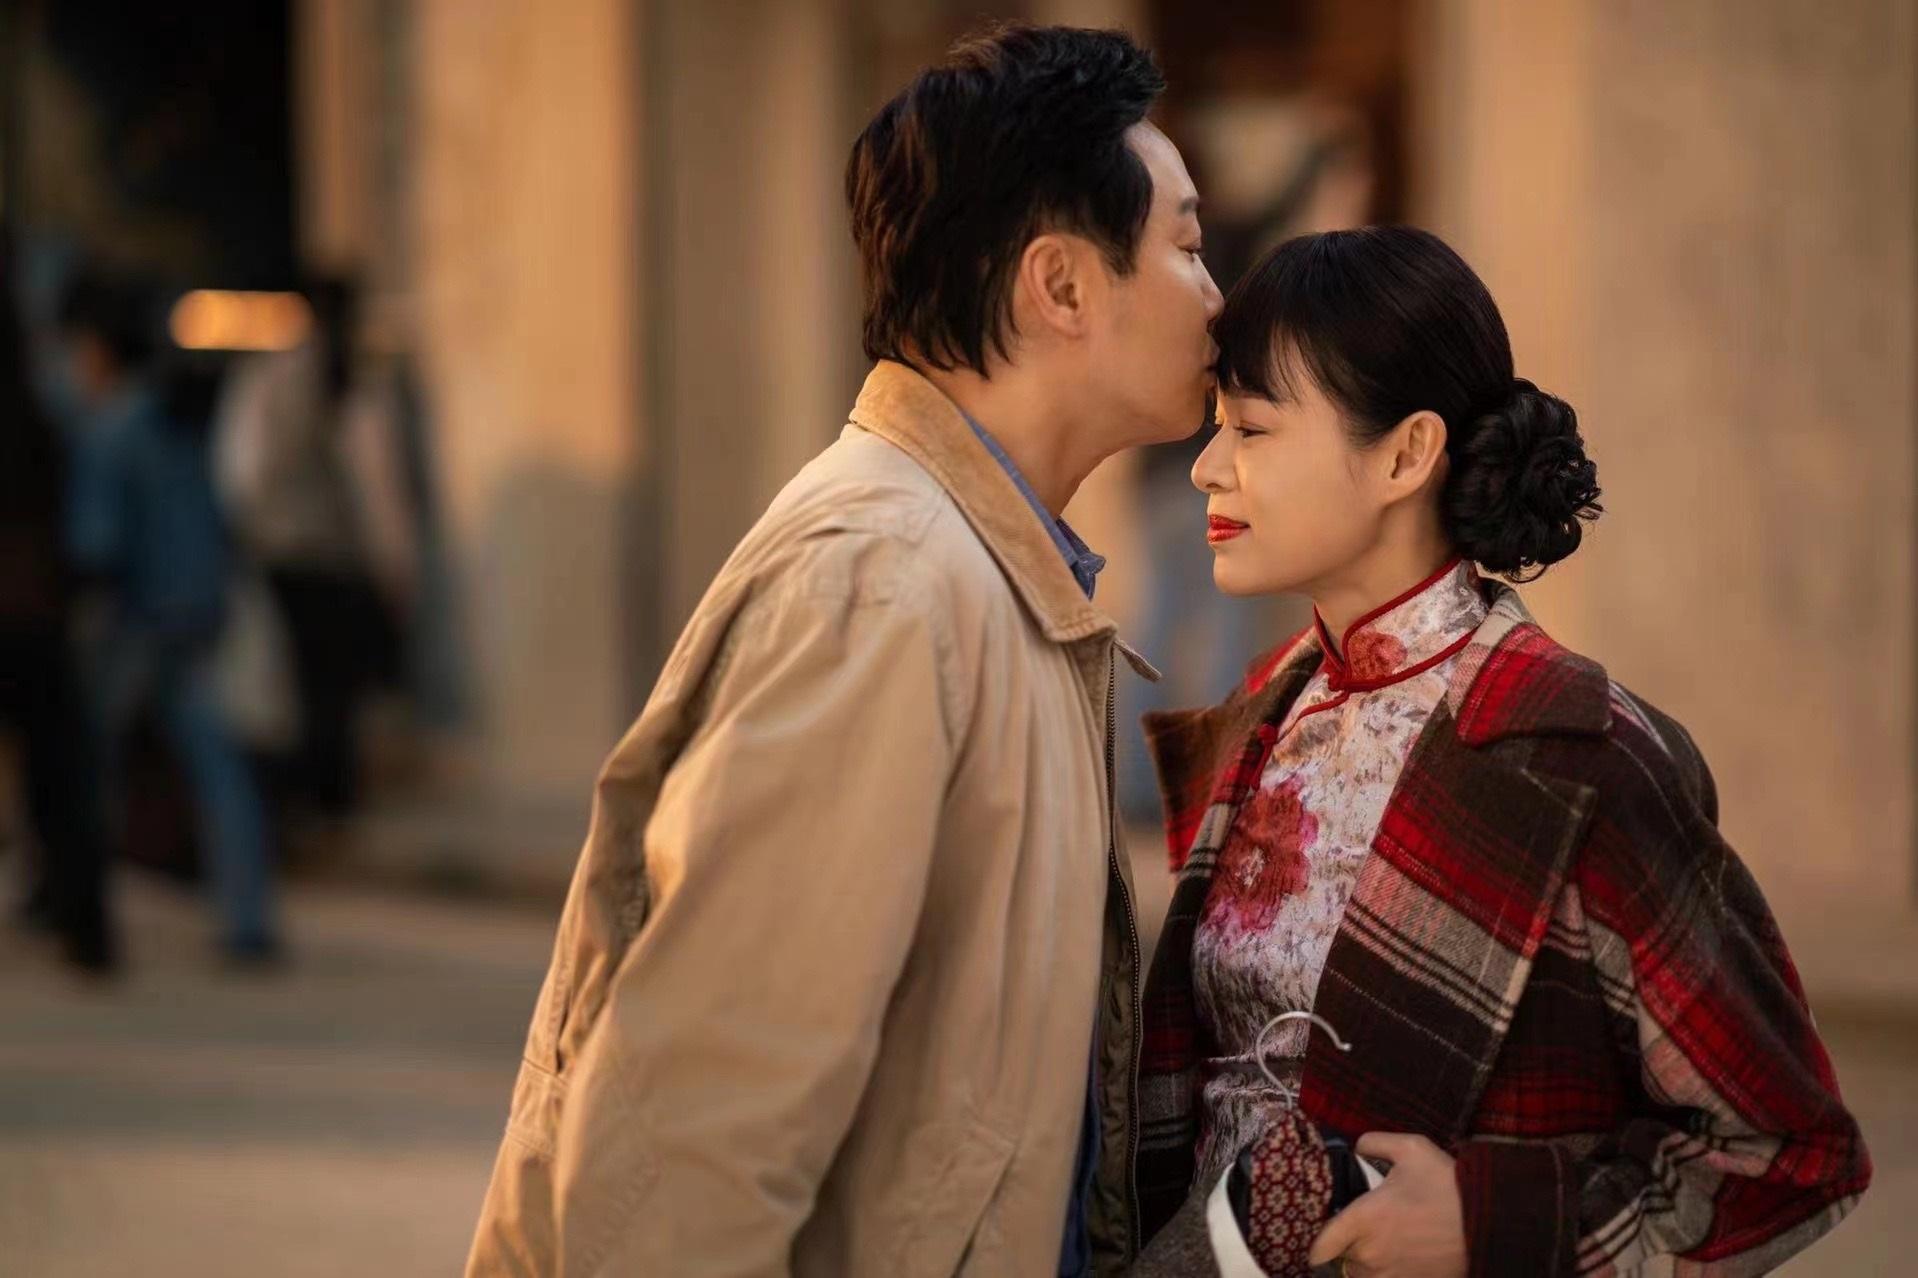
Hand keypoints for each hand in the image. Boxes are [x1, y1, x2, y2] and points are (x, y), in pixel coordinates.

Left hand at [1306, 1132, 1466, 1277]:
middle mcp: (1371, 1253)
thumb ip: (1375, 1142)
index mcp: (1364, 1219)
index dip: (1317, 1241)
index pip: (1320, 1245)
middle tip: (1365, 1226)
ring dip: (1366, 1261)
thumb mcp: (1411, 1148)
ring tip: (1385, 1240)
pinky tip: (1403, 1253)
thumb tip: (1357, 1146)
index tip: (1324, 1231)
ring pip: (1362, 1274)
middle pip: (1342, 1258)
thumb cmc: (1448, 1185)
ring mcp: (1391, 1275)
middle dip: (1348, 1243)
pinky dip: (1387, 1271)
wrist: (1490, 1222)